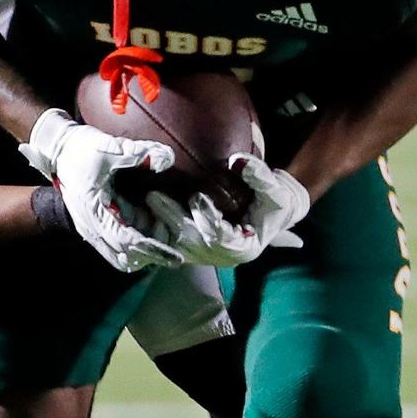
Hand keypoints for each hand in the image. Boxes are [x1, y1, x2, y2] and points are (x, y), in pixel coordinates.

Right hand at [20, 109, 182, 272]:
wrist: (57, 148)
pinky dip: (135, 241)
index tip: (176, 256)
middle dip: (152, 251)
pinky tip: (149, 223)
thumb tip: (166, 158)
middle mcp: (91, 226)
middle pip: (126, 256)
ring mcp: (92, 226)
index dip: (154, 249)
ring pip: (122, 254)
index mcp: (94, 211)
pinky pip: (117, 243)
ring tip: (161, 228)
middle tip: (173, 236)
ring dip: (144, 248)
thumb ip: (138, 152)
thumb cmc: (81, 148)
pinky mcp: (97, 222)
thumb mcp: (108, 148)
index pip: (127, 242)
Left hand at [146, 155, 309, 266]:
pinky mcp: (190, 246)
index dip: (208, 219)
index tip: (197, 197)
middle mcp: (219, 256)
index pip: (219, 238)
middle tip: (153, 197)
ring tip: (143, 200)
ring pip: (174, 244)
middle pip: (190, 242)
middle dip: (172, 219)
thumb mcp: (276, 190)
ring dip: (158, 223)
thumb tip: (238, 161)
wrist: (271, 212)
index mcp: (243, 248)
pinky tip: (140, 209)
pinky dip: (154, 228)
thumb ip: (260, 176)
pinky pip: (167, 242)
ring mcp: (203, 253)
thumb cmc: (275, 202)